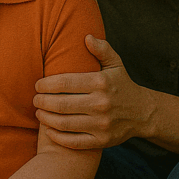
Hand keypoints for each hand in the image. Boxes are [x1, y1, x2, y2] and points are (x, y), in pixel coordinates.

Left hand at [33, 35, 152, 149]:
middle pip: (61, 104)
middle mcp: (101, 104)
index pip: (65, 83)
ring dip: (46, 118)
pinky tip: (49, 130)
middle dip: (42, 102)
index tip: (37, 85)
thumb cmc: (122, 85)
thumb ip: (102, 49)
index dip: (46, 84)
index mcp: (101, 82)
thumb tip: (86, 37)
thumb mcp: (116, 64)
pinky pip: (73, 142)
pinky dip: (57, 137)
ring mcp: (101, 124)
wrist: (143, 113)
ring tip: (39, 112)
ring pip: (64, 123)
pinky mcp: (101, 141)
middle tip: (35, 99)